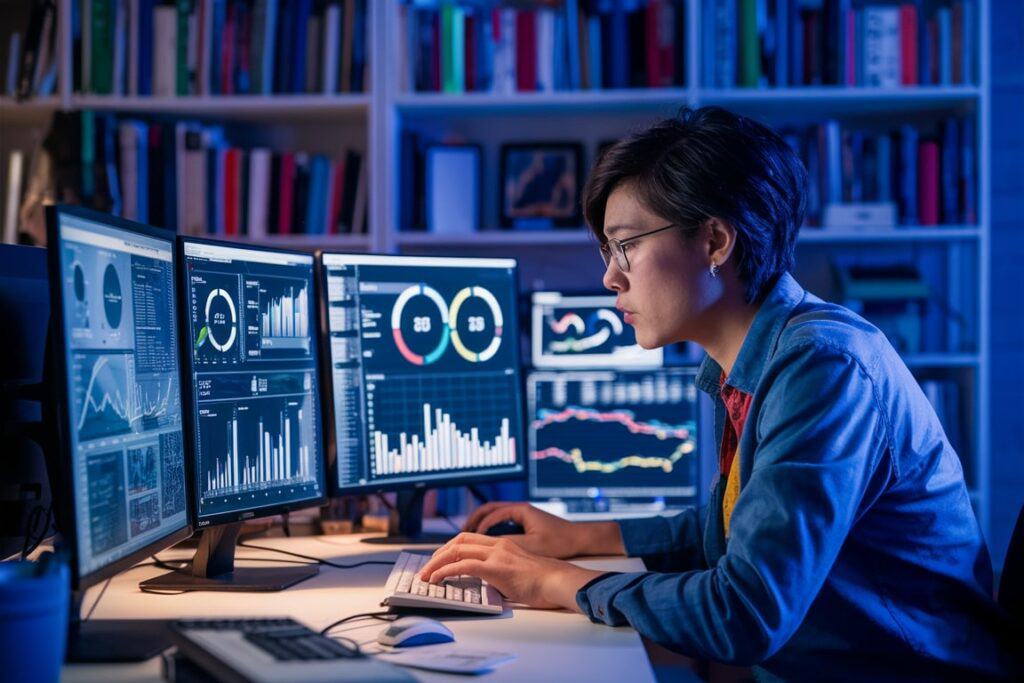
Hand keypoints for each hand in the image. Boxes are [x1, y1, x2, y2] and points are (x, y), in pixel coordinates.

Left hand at [418, 532, 603, 610]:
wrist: (558, 582)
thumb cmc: (544, 583)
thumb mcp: (517, 574)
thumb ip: (500, 574)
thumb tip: (486, 585)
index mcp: (503, 544)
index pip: (469, 539)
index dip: (450, 549)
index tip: (438, 561)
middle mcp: (498, 545)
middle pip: (459, 541)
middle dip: (438, 554)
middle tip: (427, 568)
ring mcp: (497, 554)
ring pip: (457, 550)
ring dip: (436, 562)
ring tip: (426, 576)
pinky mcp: (496, 568)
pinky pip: (463, 565)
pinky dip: (445, 571)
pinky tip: (437, 579)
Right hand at [464, 501, 624, 558]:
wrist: (581, 539)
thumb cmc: (560, 542)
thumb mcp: (531, 546)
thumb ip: (507, 546)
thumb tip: (485, 551)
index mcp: (519, 510)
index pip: (489, 514)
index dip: (475, 528)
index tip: (465, 542)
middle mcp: (519, 509)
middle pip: (486, 511)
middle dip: (470, 524)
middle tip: (456, 540)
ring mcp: (522, 515)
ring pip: (492, 516)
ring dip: (478, 527)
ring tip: (464, 541)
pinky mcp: (525, 524)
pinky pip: (500, 522)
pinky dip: (488, 530)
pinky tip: (484, 545)